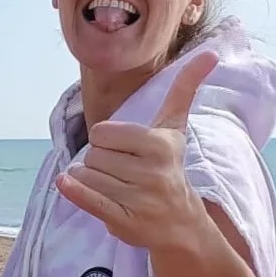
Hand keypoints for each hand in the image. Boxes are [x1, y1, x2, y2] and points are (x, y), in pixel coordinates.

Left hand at [56, 51, 217, 248]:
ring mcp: (138, 199)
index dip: (107, 141)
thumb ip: (185, 88)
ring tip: (115, 188)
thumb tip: (210, 53)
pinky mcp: (123, 221)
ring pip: (86, 176)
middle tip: (122, 173)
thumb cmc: (169, 167)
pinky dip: (72, 190)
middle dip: (100, 162)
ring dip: (91, 181)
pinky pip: (87, 199)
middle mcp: (151, 172)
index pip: (102, 132)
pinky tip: (65, 182)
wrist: (180, 224)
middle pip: (93, 155)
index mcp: (159, 145)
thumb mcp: (175, 127)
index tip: (125, 152)